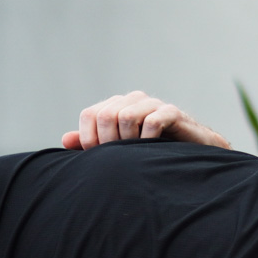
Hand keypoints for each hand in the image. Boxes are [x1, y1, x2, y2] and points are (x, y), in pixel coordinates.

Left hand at [62, 91, 230, 149]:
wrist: (191, 155)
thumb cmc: (152, 152)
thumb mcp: (119, 148)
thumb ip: (92, 143)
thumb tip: (66, 139)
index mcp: (117, 105)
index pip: (90, 114)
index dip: (90, 139)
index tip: (102, 157)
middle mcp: (133, 99)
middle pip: (106, 115)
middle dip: (109, 142)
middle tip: (121, 157)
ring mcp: (153, 104)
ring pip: (125, 115)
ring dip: (128, 141)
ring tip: (137, 152)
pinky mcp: (172, 112)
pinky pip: (152, 121)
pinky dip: (147, 139)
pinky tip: (152, 149)